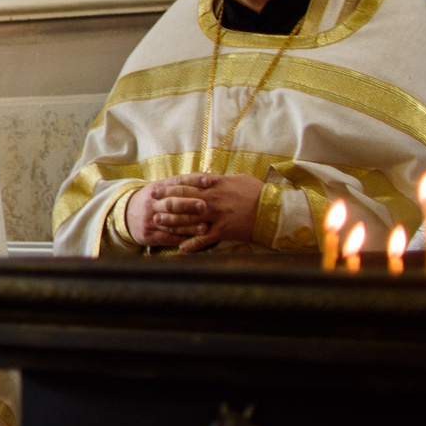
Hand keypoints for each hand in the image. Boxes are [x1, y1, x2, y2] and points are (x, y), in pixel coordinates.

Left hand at [136, 174, 262, 252]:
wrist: (272, 209)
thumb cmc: (257, 192)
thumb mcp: (237, 179)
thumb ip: (219, 180)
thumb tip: (206, 178)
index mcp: (216, 185)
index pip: (188, 184)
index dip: (172, 185)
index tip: (160, 185)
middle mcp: (212, 200)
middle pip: (183, 199)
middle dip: (166, 200)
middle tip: (152, 201)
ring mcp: (216, 216)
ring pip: (189, 218)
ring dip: (172, 220)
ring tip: (158, 221)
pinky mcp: (223, 231)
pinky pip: (204, 239)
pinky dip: (192, 244)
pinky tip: (181, 248)